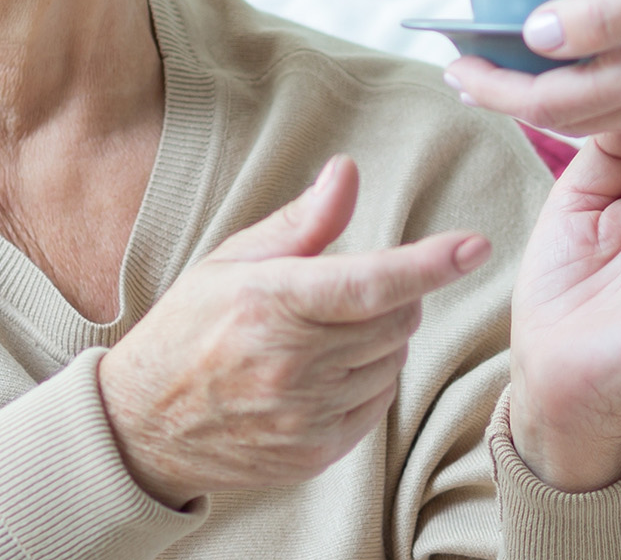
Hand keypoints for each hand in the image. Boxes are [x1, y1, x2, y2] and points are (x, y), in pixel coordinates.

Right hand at [98, 155, 489, 506]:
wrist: (144, 424)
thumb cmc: (190, 328)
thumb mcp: (232, 262)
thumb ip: (301, 223)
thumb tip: (347, 170)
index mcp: (270, 304)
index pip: (369, 283)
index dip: (429, 264)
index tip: (475, 246)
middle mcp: (290, 363)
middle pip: (395, 321)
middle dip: (395, 297)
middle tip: (355, 290)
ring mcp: (304, 414)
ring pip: (392, 362)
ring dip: (380, 341)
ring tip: (327, 335)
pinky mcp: (315, 450)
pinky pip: (377, 405)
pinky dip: (368, 381)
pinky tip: (327, 372)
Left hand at [447, 0, 620, 135]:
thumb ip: (605, 14)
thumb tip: (534, 34)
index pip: (547, 100)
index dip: (495, 86)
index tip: (453, 66)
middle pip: (570, 112)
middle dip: (514, 93)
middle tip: (471, 71)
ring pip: (606, 108)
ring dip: (554, 91)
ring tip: (520, 66)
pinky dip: (599, 83)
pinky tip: (594, 60)